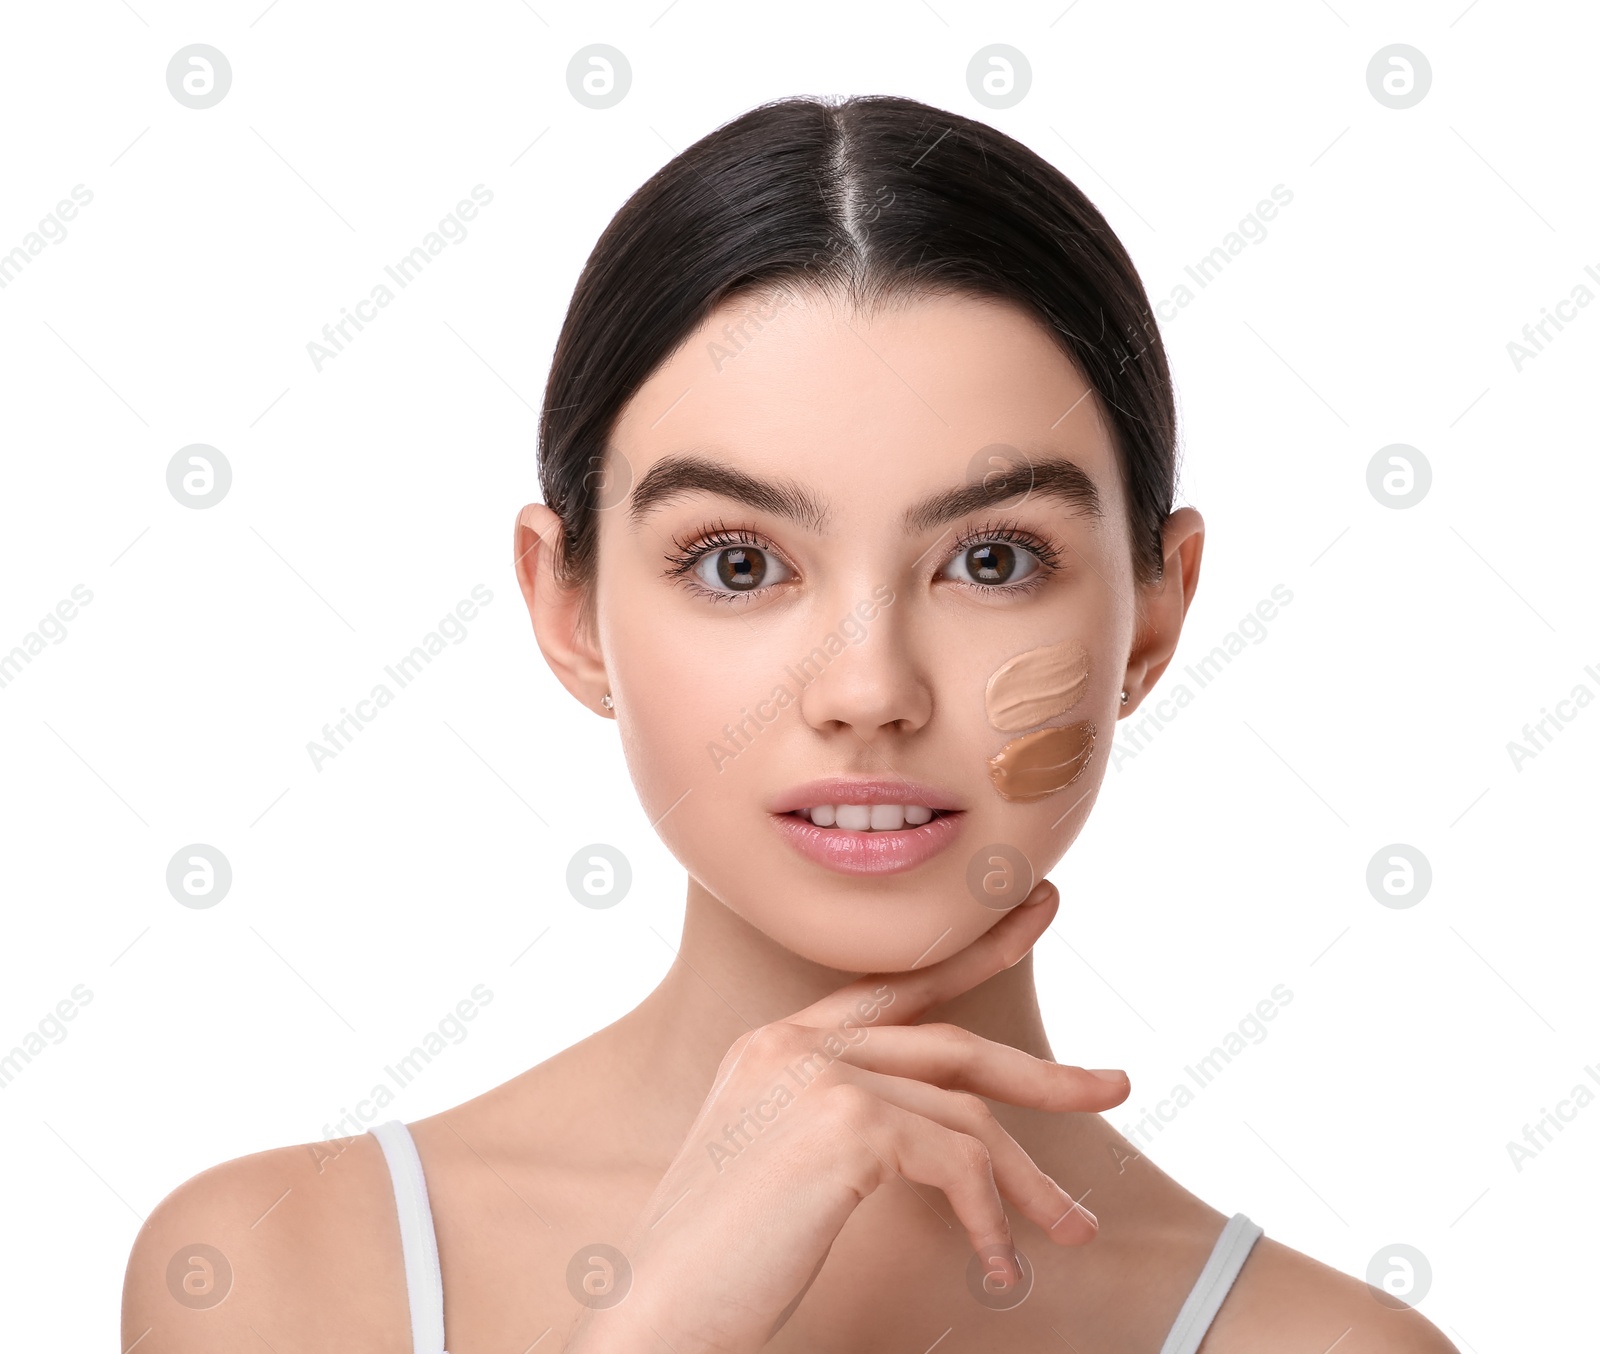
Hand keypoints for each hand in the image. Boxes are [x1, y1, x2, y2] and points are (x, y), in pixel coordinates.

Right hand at [564, 880, 1130, 1352]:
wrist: (656, 1315)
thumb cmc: (716, 1261)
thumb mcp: (777, 1166)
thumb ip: (843, 1123)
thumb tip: (938, 1137)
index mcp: (775, 1043)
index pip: (893, 987)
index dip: (973, 955)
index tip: (1033, 919)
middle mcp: (795, 1044)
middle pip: (950, 1044)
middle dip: (1041, 1072)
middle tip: (1115, 1085)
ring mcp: (819, 1077)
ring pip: (966, 1114)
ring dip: (1030, 1181)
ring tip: (1074, 1227)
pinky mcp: (846, 1125)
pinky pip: (958, 1163)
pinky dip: (993, 1219)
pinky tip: (998, 1266)